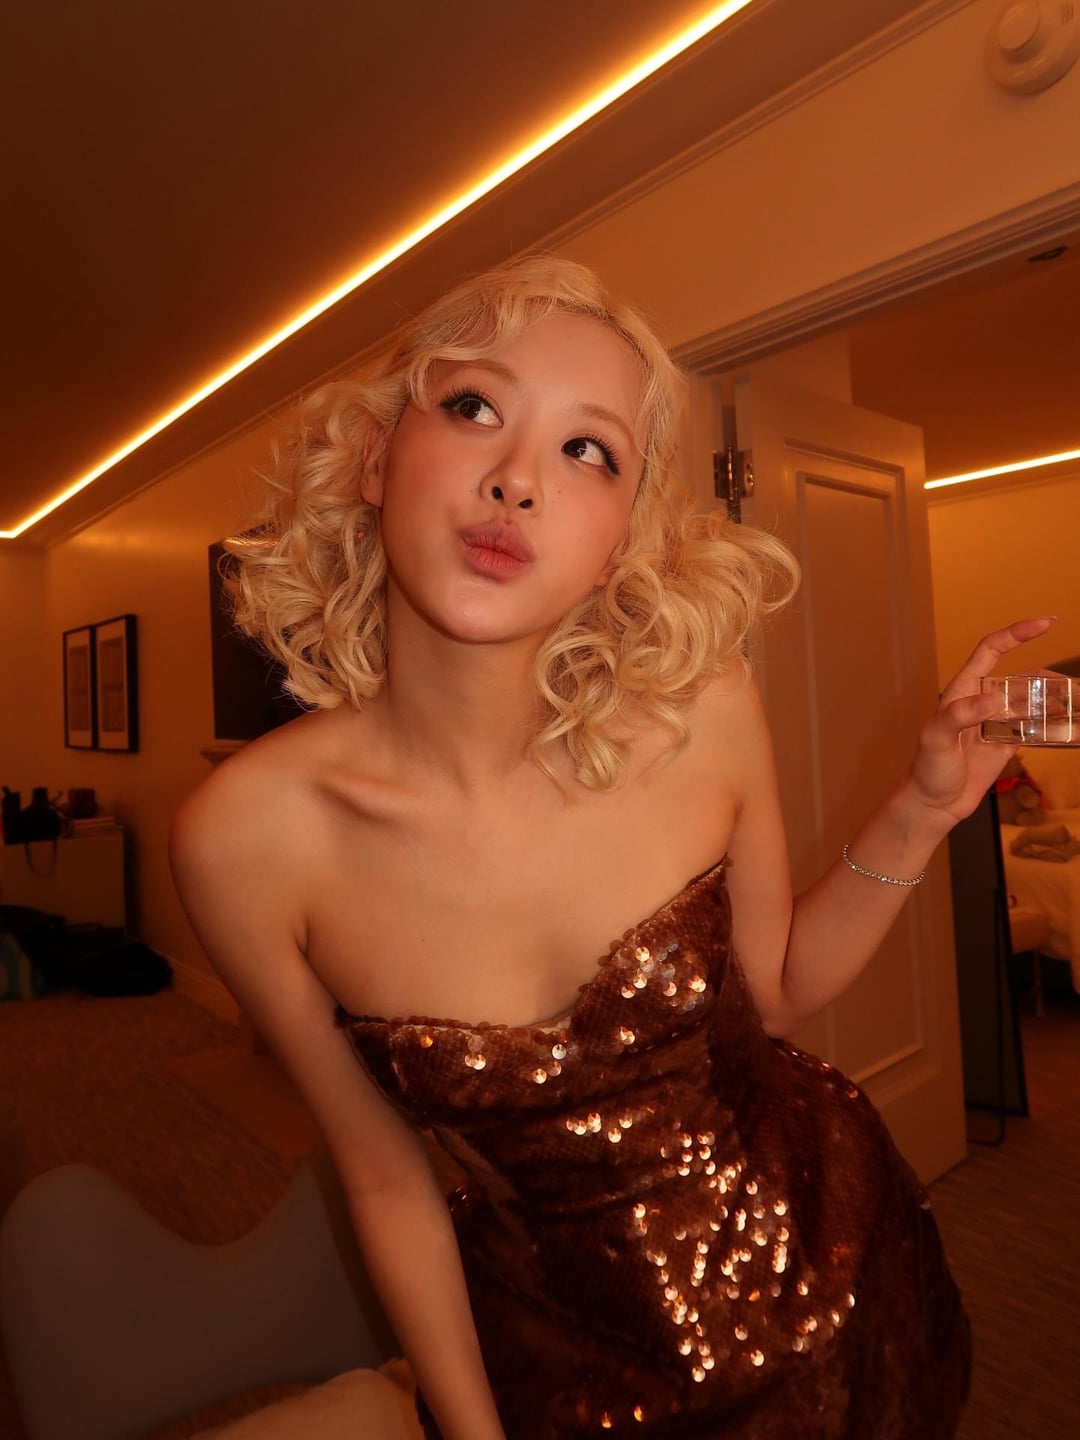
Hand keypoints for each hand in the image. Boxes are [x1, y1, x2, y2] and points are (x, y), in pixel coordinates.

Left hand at [902, 617, 1056, 828]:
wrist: (933, 804)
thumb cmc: (927, 769)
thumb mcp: (935, 738)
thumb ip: (960, 716)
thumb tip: (992, 700)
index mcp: (962, 691)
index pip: (991, 651)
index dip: (1017, 634)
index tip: (1046, 623)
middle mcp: (982, 701)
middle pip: (1022, 678)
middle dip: (1050, 678)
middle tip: (1076, 687)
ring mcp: (997, 722)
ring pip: (1033, 702)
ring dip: (1056, 701)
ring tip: (1078, 704)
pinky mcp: (1007, 743)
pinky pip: (1036, 728)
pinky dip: (1055, 726)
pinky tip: (1072, 727)